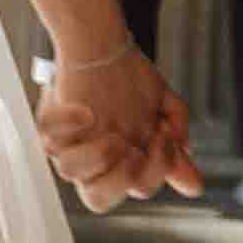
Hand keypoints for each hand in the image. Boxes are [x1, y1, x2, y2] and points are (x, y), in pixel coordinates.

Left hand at [42, 47, 196, 210]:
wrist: (98, 42)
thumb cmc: (126, 79)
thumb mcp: (161, 113)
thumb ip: (174, 151)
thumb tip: (194, 187)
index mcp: (118, 164)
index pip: (136, 189)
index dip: (154, 172)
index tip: (164, 140)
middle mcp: (89, 161)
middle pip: (97, 200)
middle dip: (122, 179)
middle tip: (136, 152)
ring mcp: (66, 144)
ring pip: (69, 172)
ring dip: (98, 155)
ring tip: (114, 133)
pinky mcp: (48, 124)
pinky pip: (48, 135)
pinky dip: (68, 124)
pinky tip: (85, 112)